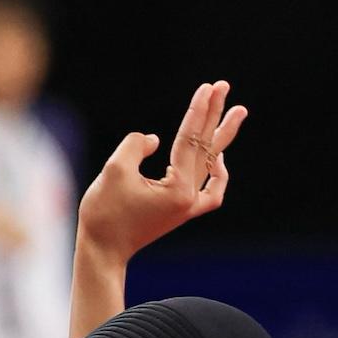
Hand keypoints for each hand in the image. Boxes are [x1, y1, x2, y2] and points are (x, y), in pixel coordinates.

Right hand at [77, 80, 248, 264]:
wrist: (101, 251)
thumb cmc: (103, 213)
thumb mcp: (114, 171)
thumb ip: (135, 145)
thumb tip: (154, 140)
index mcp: (178, 190)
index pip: (190, 140)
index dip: (197, 111)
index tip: (208, 88)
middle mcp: (190, 198)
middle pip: (207, 147)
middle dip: (213, 114)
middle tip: (223, 86)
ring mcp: (188, 206)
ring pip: (213, 164)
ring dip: (222, 137)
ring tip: (236, 112)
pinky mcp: (181, 212)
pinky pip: (210, 190)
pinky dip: (216, 172)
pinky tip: (218, 158)